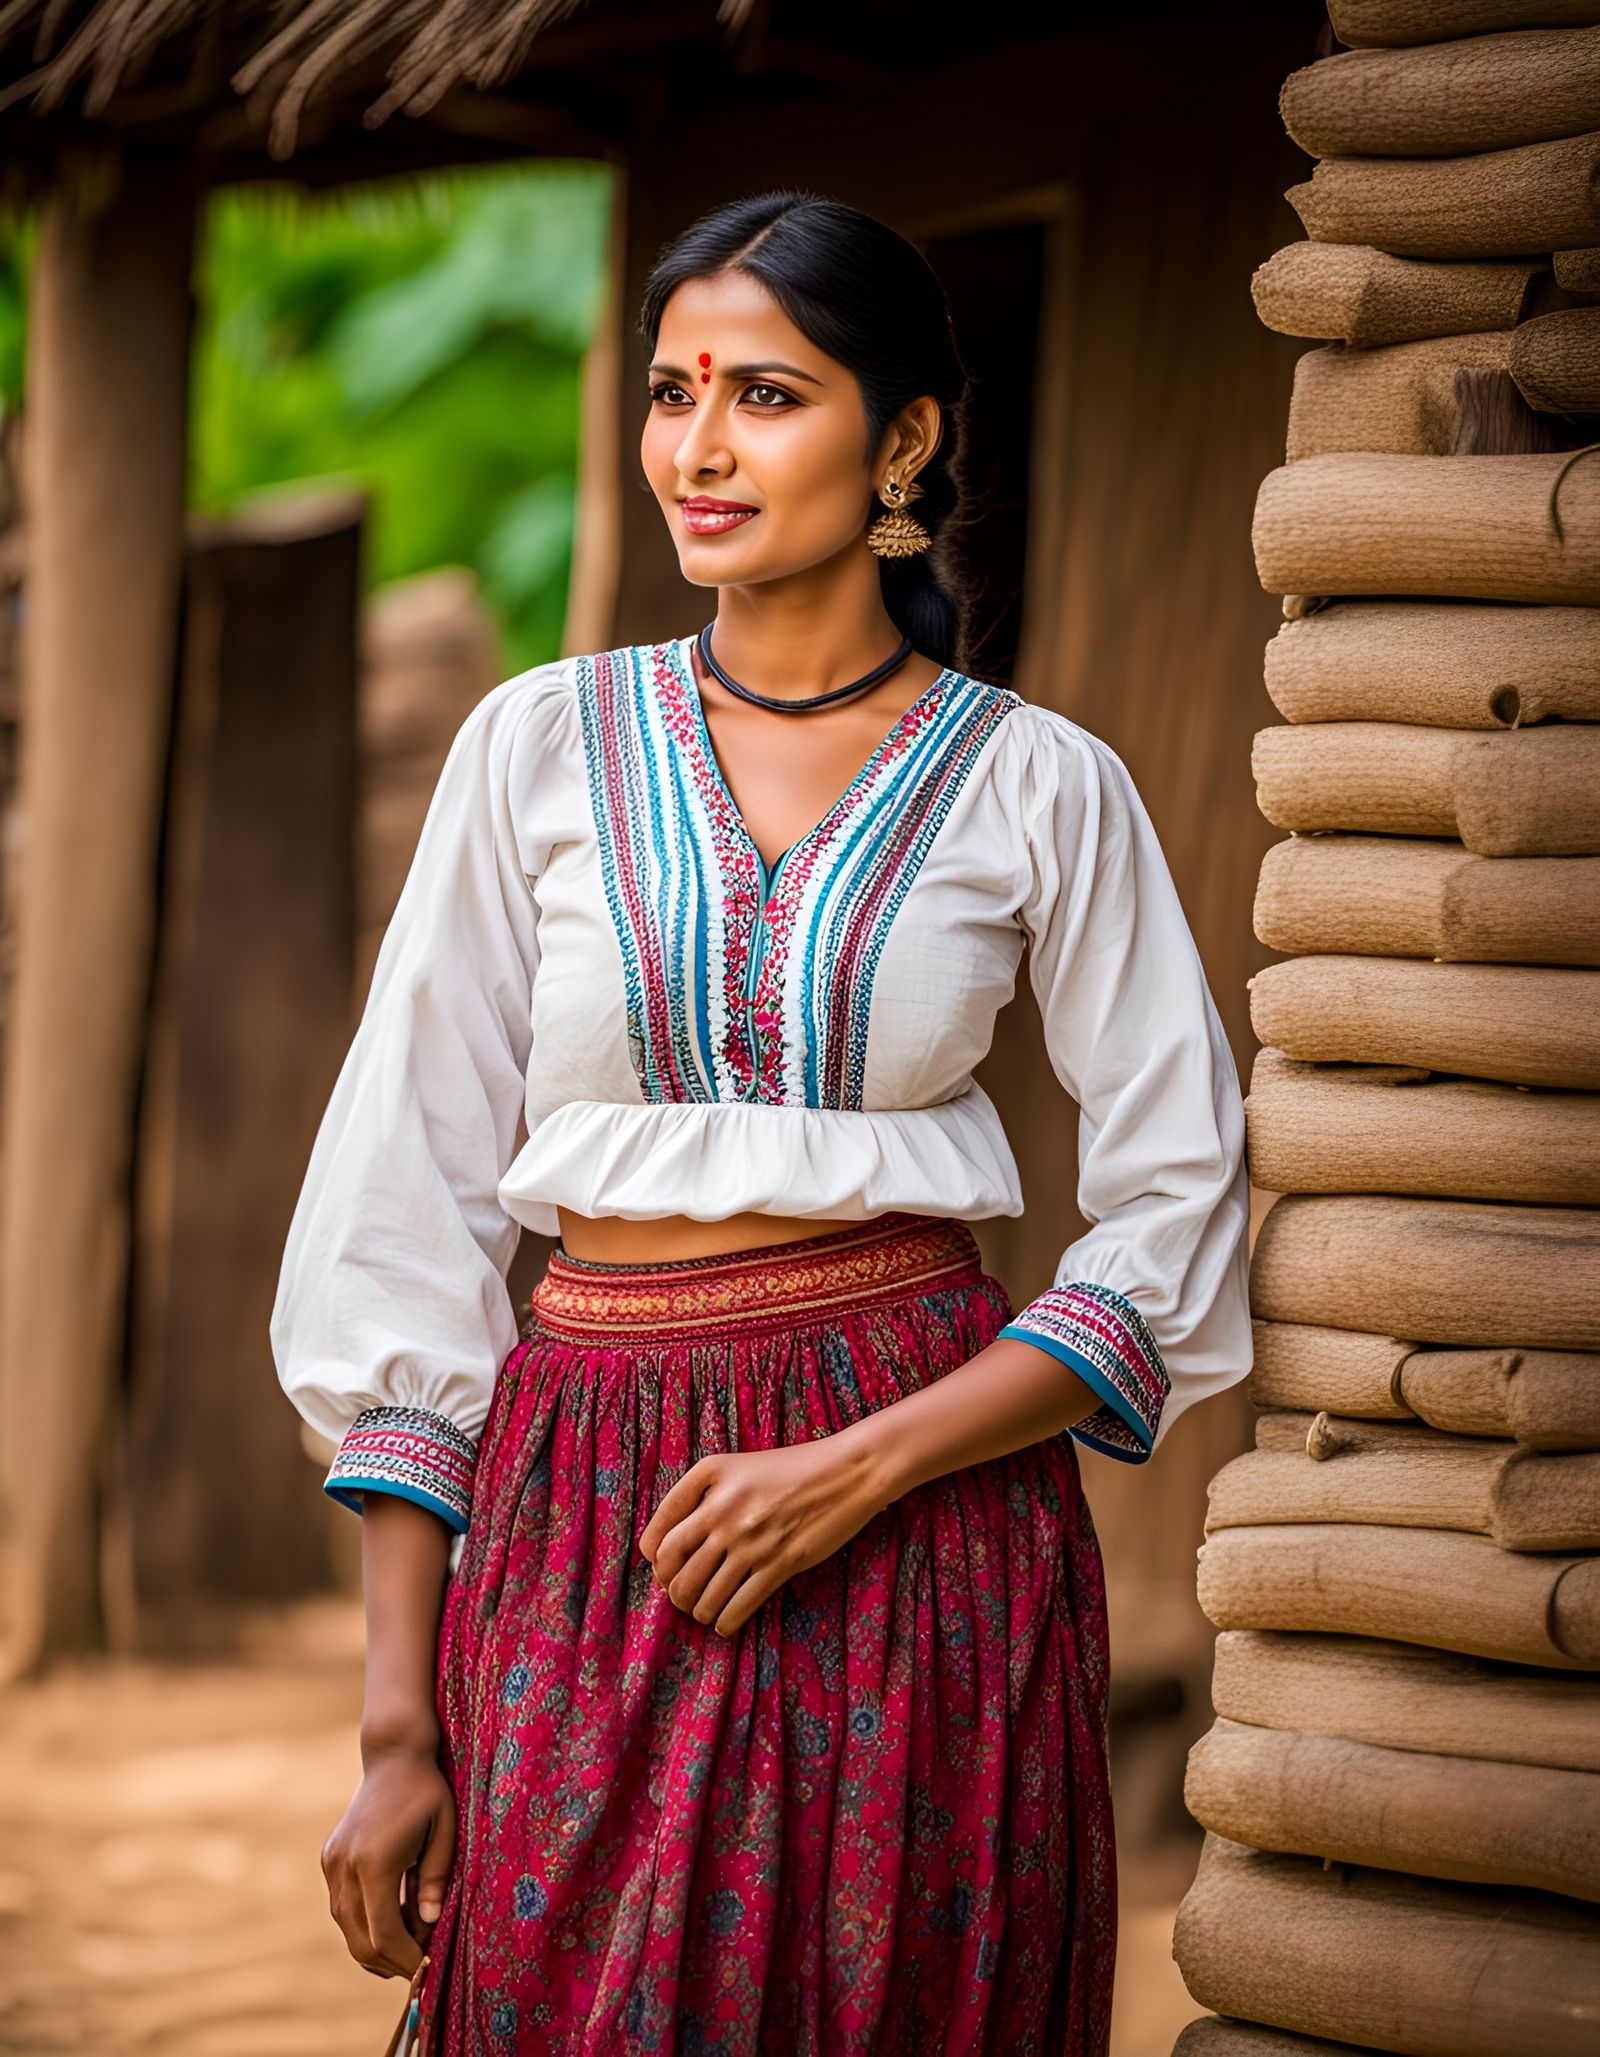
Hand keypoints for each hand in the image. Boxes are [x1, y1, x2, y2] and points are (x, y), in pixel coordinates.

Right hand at [321, 1742, 455, 1978]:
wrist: (393, 1756)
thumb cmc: (427, 1792)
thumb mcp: (444, 1831)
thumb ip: (434, 1879)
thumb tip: (428, 1925)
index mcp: (373, 1861)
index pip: (384, 1932)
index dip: (405, 1958)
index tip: (427, 1968)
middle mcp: (345, 1866)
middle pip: (360, 1940)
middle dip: (390, 1961)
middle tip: (419, 1965)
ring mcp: (332, 1863)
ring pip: (347, 1928)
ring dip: (376, 1945)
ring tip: (410, 1942)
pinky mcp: (329, 1859)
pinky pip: (343, 1908)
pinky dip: (364, 1923)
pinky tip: (393, 1919)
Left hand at [638, 1435, 886, 1639]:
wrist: (847, 1471)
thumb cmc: (793, 1468)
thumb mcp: (739, 1467)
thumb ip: (704, 1496)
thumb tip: (672, 1546)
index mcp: (709, 1477)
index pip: (659, 1533)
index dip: (655, 1561)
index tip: (663, 1569)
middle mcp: (722, 1508)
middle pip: (673, 1569)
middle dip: (673, 1591)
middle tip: (683, 1596)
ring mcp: (750, 1539)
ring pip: (702, 1594)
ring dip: (699, 1610)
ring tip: (705, 1610)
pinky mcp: (779, 1563)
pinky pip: (737, 1607)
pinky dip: (725, 1622)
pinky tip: (726, 1622)